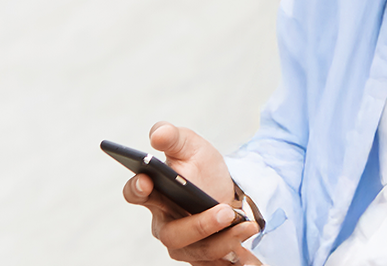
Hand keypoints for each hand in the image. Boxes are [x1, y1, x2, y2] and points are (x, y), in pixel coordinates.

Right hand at [121, 122, 262, 264]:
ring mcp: (185, 244)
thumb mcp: (191, 146)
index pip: (136, 193)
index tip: (146, 181)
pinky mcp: (204, 257)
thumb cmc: (201, 168)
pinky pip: (216, 262)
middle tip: (224, 212)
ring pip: (198, 251)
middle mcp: (165, 223)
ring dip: (223, 240)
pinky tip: (250, 253)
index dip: (137, 189)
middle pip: (172, 234)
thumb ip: (172, 136)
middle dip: (199, 226)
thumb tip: (157, 134)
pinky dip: (234, 257)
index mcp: (154, 194)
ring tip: (247, 226)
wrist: (226, 188)